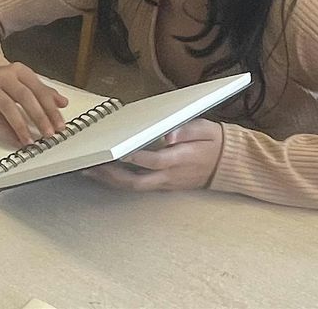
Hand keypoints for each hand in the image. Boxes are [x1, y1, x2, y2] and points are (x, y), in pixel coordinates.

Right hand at [0, 63, 68, 145]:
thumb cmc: (5, 81)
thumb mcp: (26, 81)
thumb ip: (44, 92)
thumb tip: (63, 103)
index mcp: (20, 71)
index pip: (39, 90)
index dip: (51, 109)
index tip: (59, 125)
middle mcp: (6, 77)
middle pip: (25, 97)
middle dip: (39, 117)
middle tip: (48, 133)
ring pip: (8, 107)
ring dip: (21, 126)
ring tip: (30, 140)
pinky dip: (6, 130)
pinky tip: (14, 139)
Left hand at [84, 118, 223, 191]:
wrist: (228, 163)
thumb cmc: (213, 141)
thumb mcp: (205, 129)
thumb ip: (186, 130)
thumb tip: (169, 134)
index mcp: (180, 159)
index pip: (154, 160)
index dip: (135, 158)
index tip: (117, 152)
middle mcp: (171, 175)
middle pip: (138, 181)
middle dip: (112, 175)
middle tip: (91, 166)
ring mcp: (166, 182)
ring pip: (135, 186)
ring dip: (111, 181)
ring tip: (89, 170)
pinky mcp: (163, 185)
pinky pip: (138, 186)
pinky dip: (119, 181)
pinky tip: (104, 173)